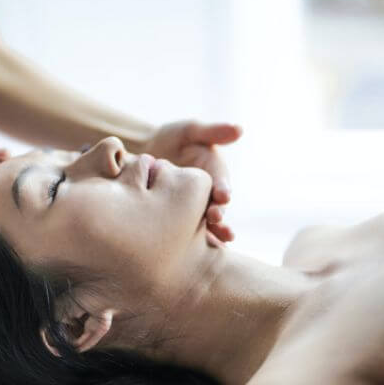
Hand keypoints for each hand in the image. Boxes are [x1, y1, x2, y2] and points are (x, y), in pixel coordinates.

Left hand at [144, 121, 240, 245]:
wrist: (144, 154)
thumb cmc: (171, 139)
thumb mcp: (190, 131)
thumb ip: (211, 131)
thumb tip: (239, 129)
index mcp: (213, 174)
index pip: (221, 183)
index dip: (223, 189)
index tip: (224, 194)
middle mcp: (207, 195)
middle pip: (216, 207)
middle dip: (218, 213)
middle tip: (215, 217)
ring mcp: (194, 209)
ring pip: (205, 224)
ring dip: (211, 232)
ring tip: (215, 240)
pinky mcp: (179, 220)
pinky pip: (187, 234)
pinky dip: (192, 244)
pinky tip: (191, 255)